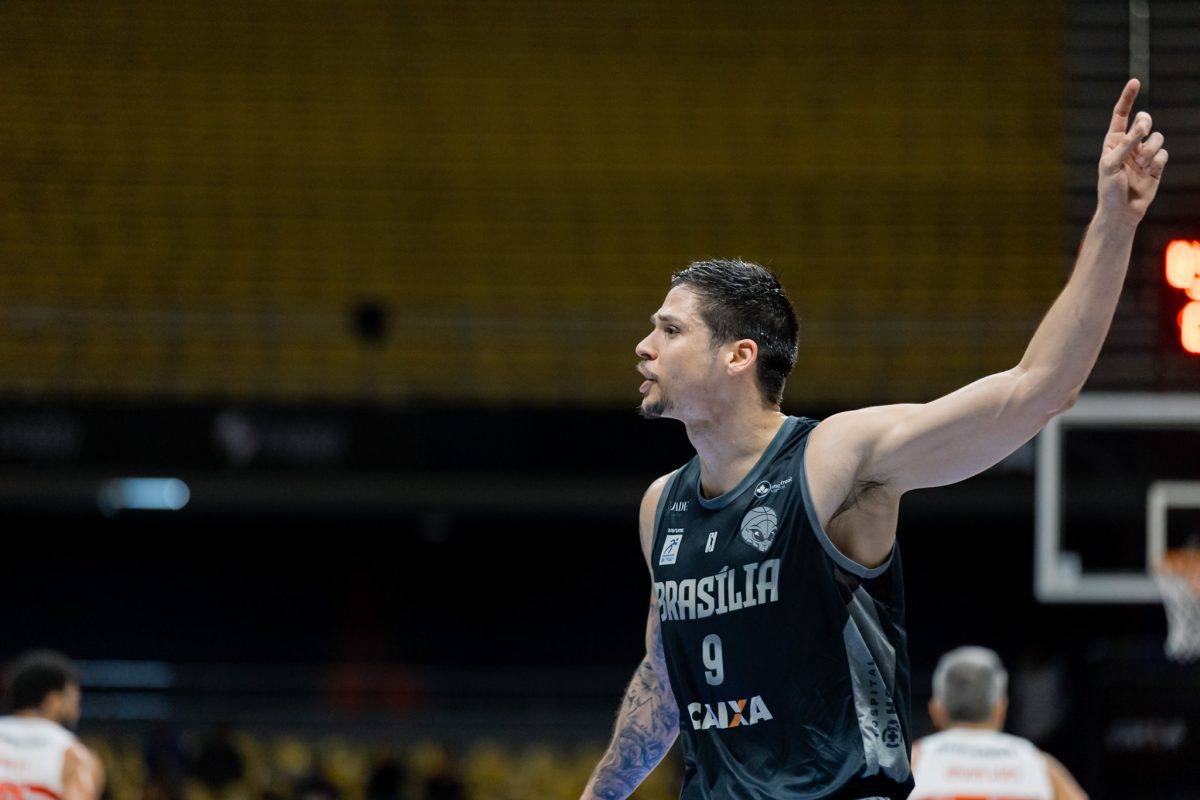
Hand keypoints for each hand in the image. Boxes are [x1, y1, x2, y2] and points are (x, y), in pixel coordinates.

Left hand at [1097, 78, 1167, 221]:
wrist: (1122, 211)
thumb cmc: (1109, 189)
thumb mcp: (1111, 164)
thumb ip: (1126, 144)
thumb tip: (1140, 128)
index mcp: (1113, 141)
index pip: (1121, 115)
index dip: (1128, 98)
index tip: (1135, 82)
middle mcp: (1129, 145)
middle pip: (1144, 121)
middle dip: (1144, 124)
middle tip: (1141, 132)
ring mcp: (1143, 154)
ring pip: (1157, 137)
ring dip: (1150, 151)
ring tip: (1140, 165)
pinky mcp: (1156, 165)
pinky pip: (1164, 153)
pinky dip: (1157, 162)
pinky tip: (1149, 173)